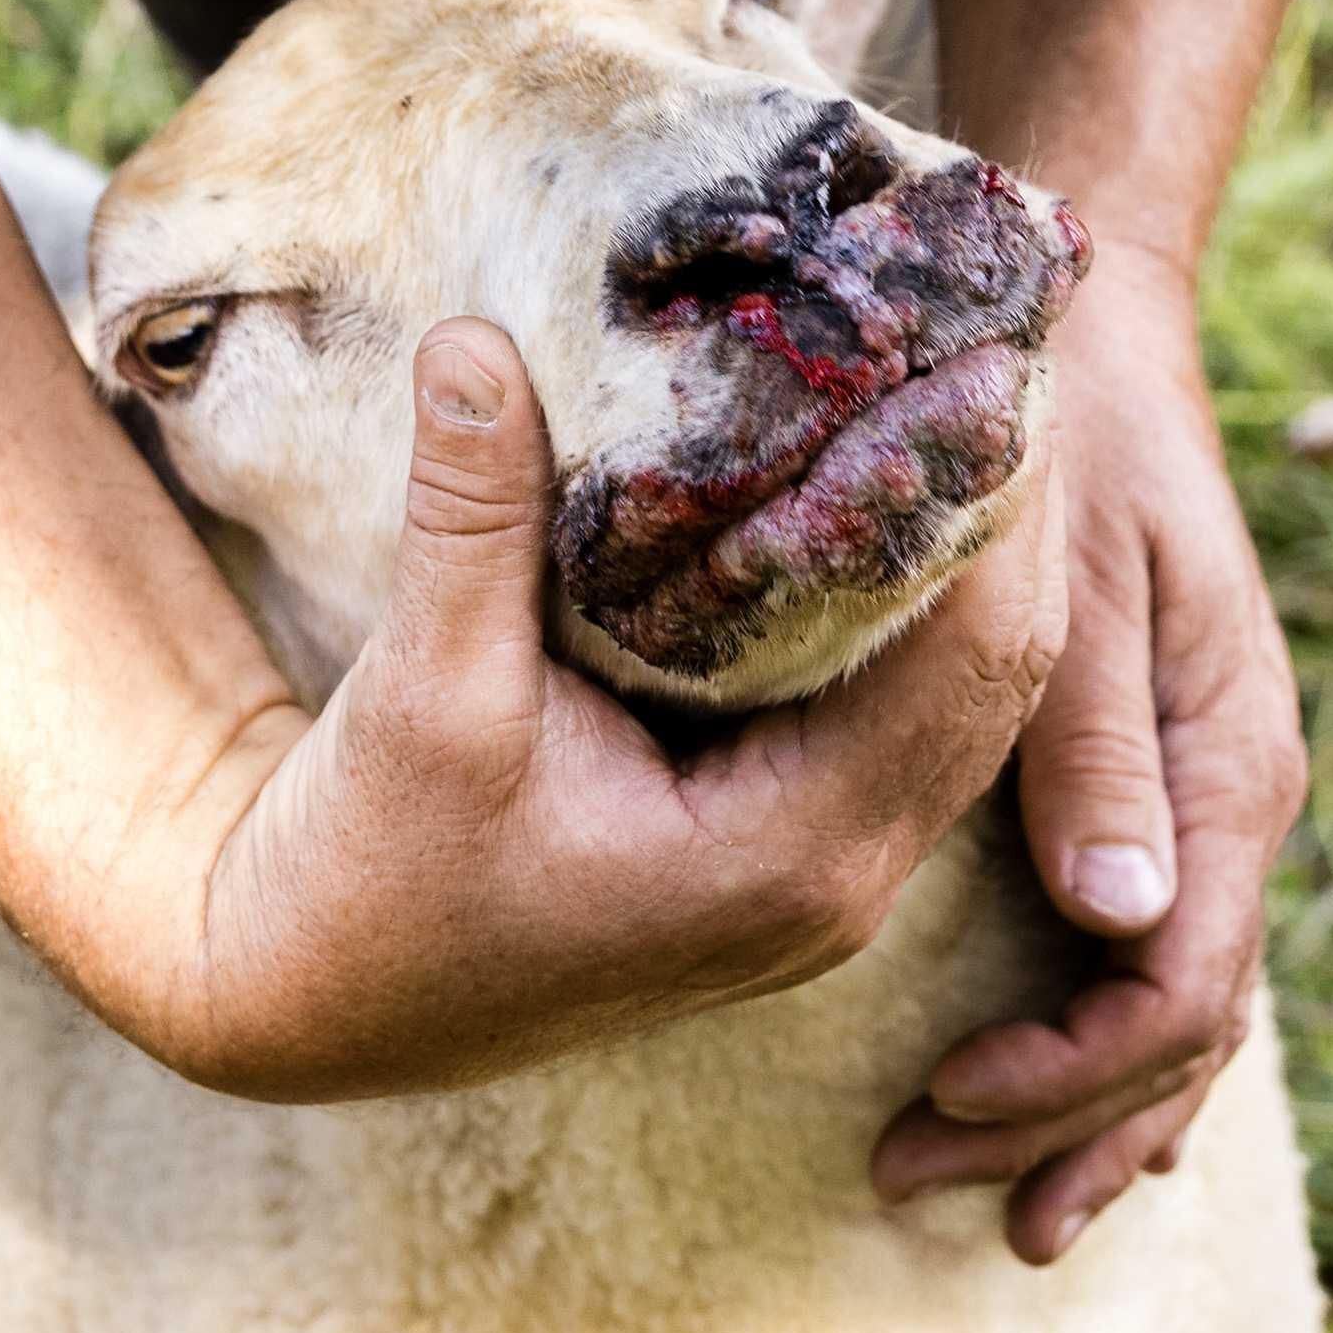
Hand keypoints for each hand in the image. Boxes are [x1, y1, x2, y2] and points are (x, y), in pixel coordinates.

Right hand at [116, 318, 1064, 1102]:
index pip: (977, 656)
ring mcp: (820, 868)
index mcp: (793, 855)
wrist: (316, 998)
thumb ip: (472, 520)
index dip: (1006, 501)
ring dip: (974, 550)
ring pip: (965, 691)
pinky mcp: (781, 842)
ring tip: (961, 385)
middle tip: (999, 334)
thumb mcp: (422, 696)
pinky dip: (911, 599)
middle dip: (1015, 507)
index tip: (1001, 348)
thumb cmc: (373, 875)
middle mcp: (842, 875)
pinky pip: (899, 706)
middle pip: (1005, 669)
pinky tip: (879, 488)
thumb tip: (475, 339)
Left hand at [872, 258, 1301, 1262]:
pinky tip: (1051, 1097)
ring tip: (998, 1208)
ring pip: (1180, 1001)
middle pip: (1183, 1022)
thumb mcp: (1081, 577)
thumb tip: (1123, 917)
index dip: (1070, 1070)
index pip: (1177, 980)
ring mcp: (1207, 786)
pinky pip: (1160, 943)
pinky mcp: (1162, 768)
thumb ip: (1089, 740)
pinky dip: (1109, 1042)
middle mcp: (1235, 791)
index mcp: (1227, 757)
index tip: (947, 1101)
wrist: (1092, 326)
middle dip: (1066, 1125)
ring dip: (1095, 1111)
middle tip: (924, 1186)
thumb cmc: (1071, 433)